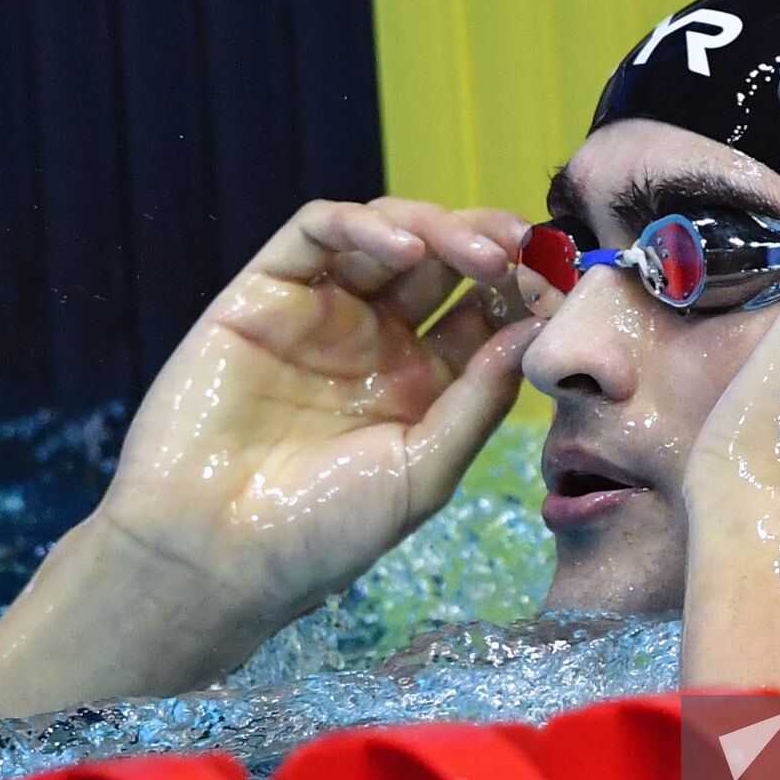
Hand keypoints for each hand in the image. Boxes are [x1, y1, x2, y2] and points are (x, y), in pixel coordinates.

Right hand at [98, 198, 541, 621]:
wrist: (214, 556)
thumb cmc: (323, 532)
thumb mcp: (424, 470)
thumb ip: (481, 398)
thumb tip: (539, 330)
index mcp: (424, 384)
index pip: (485, 314)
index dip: (526, 293)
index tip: (565, 287)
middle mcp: (378, 341)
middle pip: (447, 264)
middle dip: (496, 246)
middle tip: (533, 251)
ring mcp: (322, 312)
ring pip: (391, 235)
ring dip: (445, 229)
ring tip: (486, 254)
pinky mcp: (264, 293)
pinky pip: (317, 233)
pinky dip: (364, 224)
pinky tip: (406, 246)